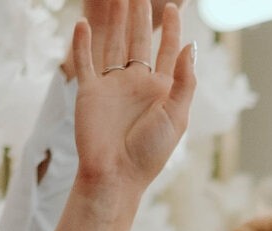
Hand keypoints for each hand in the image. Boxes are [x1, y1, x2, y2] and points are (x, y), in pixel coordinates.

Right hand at [68, 0, 198, 205]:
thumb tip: (190, 46)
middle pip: (139, 40)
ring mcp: (112, 86)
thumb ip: (184, 80)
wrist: (116, 174)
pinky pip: (85, 62)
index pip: (168, 51)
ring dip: (114, 21)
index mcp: (162, 90)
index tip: (174, 7)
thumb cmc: (150, 151)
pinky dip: (82, 43)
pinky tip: (82, 24)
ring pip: (113, 44)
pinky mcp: (90, 92)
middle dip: (140, 16)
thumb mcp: (176, 115)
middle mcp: (137, 83)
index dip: (172, 29)